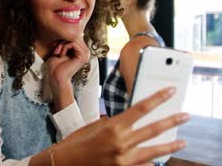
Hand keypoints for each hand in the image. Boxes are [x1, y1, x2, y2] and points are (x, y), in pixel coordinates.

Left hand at [45, 39, 89, 110]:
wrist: (56, 78)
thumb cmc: (56, 66)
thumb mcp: (60, 50)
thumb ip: (65, 42)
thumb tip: (66, 32)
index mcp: (81, 51)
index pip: (74, 37)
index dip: (63, 38)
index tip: (54, 45)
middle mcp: (86, 52)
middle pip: (74, 37)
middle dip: (62, 41)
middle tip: (54, 48)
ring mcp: (86, 54)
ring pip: (73, 39)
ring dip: (62, 44)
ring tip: (57, 52)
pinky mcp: (82, 56)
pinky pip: (73, 43)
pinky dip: (64, 47)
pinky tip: (60, 54)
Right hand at [55, 87, 188, 164]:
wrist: (64, 164)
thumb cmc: (75, 144)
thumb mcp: (93, 127)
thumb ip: (112, 124)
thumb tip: (127, 123)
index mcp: (112, 127)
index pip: (140, 108)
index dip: (158, 98)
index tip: (170, 91)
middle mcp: (121, 143)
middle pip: (153, 129)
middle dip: (172, 121)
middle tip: (185, 115)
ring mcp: (124, 160)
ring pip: (154, 151)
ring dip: (170, 146)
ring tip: (182, 142)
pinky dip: (150, 162)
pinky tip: (156, 160)